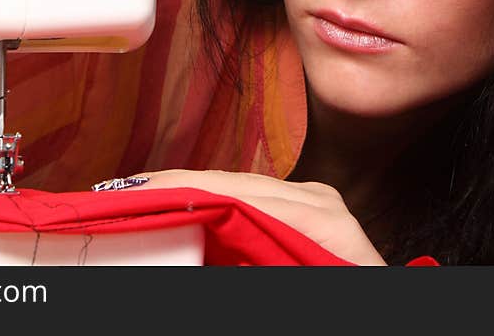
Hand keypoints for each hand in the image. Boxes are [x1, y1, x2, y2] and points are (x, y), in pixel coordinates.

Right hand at [125, 169, 385, 265]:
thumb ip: (241, 251)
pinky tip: (177, 206)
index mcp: (318, 215)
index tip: (129, 194)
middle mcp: (315, 197)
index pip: (232, 193)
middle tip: (115, 196)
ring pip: (233, 189)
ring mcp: (311, 200)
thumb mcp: (297, 275)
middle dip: (171, 189)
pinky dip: (209, 204)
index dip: (177, 191)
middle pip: (228, 184)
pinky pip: (248, 201)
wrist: (378, 308)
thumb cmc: (344, 281)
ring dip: (185, 195)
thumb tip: (188, 242)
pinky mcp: (303, 210)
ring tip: (135, 200)